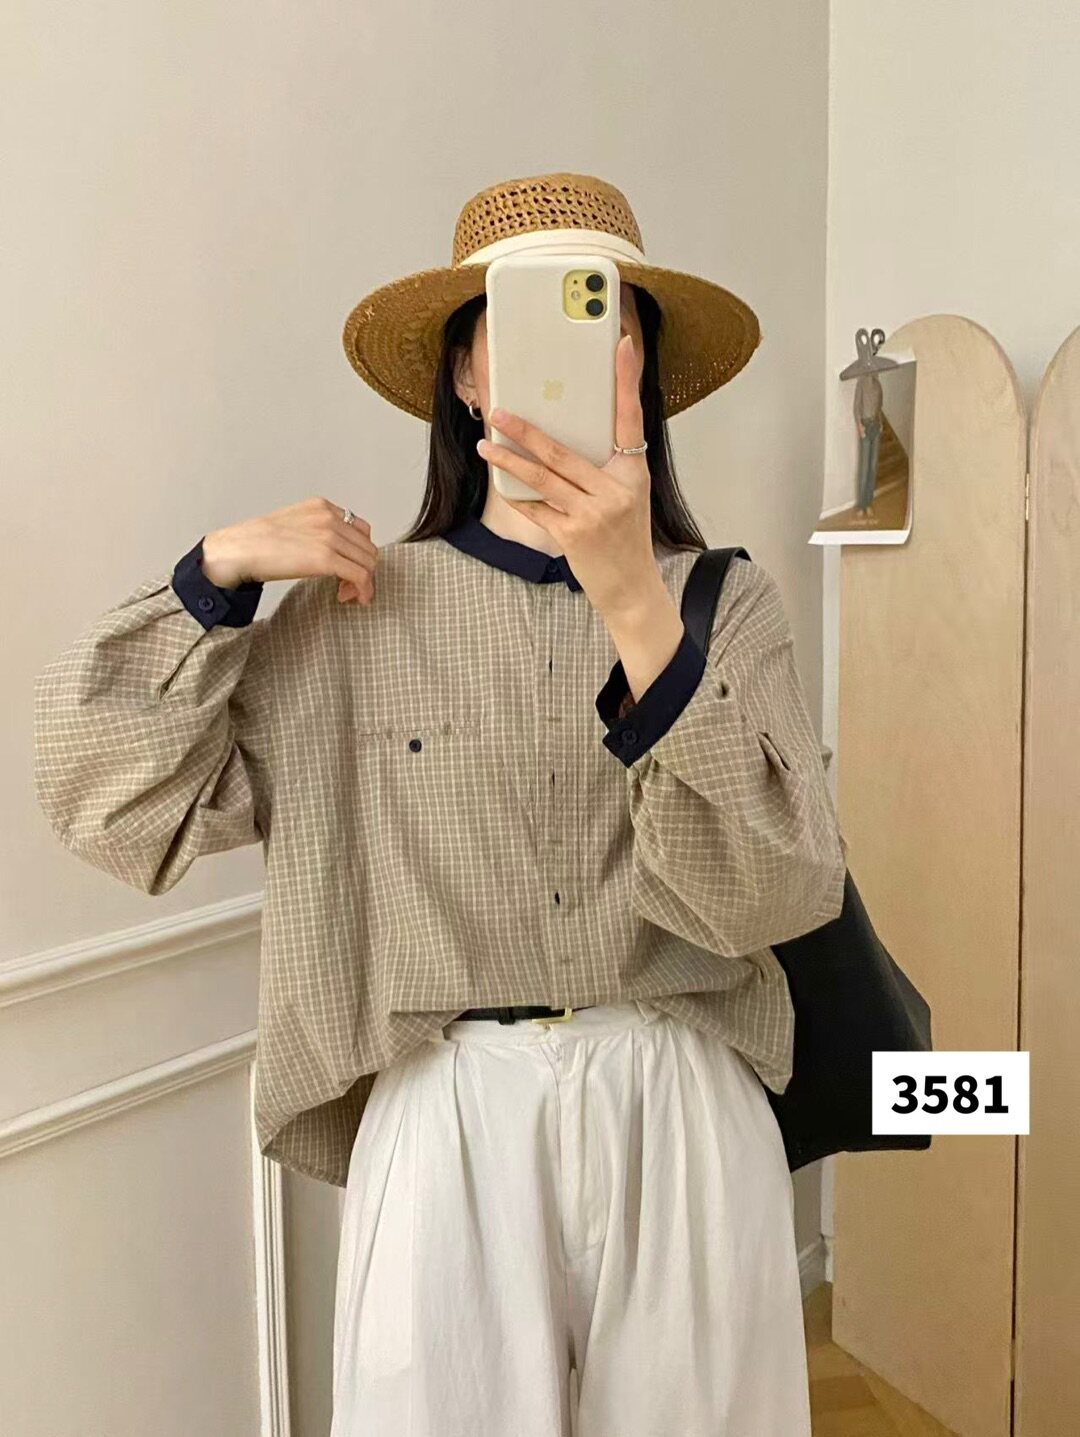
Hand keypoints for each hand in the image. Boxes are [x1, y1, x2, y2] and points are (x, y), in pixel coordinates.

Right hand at [201, 496, 377, 604]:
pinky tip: (353, 598)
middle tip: (347, 587)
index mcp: (321, 506)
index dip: (358, 552)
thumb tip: (332, 554)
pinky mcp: (326, 558)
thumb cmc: (256, 542)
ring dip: (364, 582)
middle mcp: (329, 517)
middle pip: (367, 547)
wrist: (237, 550)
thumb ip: (315, 531)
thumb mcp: (293, 524)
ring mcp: (329, 537)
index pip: (360, 529)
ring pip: (368, 562)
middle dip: (363, 569)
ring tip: (345, 594)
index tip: (348, 569)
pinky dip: (364, 590)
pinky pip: (361, 576)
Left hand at [476, 335, 662, 619]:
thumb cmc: (627, 538)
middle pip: (563, 451)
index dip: (627, 380)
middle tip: (500, 413)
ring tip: (487, 446)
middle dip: (526, 431)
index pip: (630, 418)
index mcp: (633, 472)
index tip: (621, 345)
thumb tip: (563, 437)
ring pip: (542, 478)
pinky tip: (501, 482)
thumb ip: (603, 467)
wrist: (632, 587)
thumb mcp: (628, 495)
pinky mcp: (573, 535)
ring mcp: (593, 513)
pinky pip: (536, 508)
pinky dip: (518, 495)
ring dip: (509, 461)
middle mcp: (616, 489)